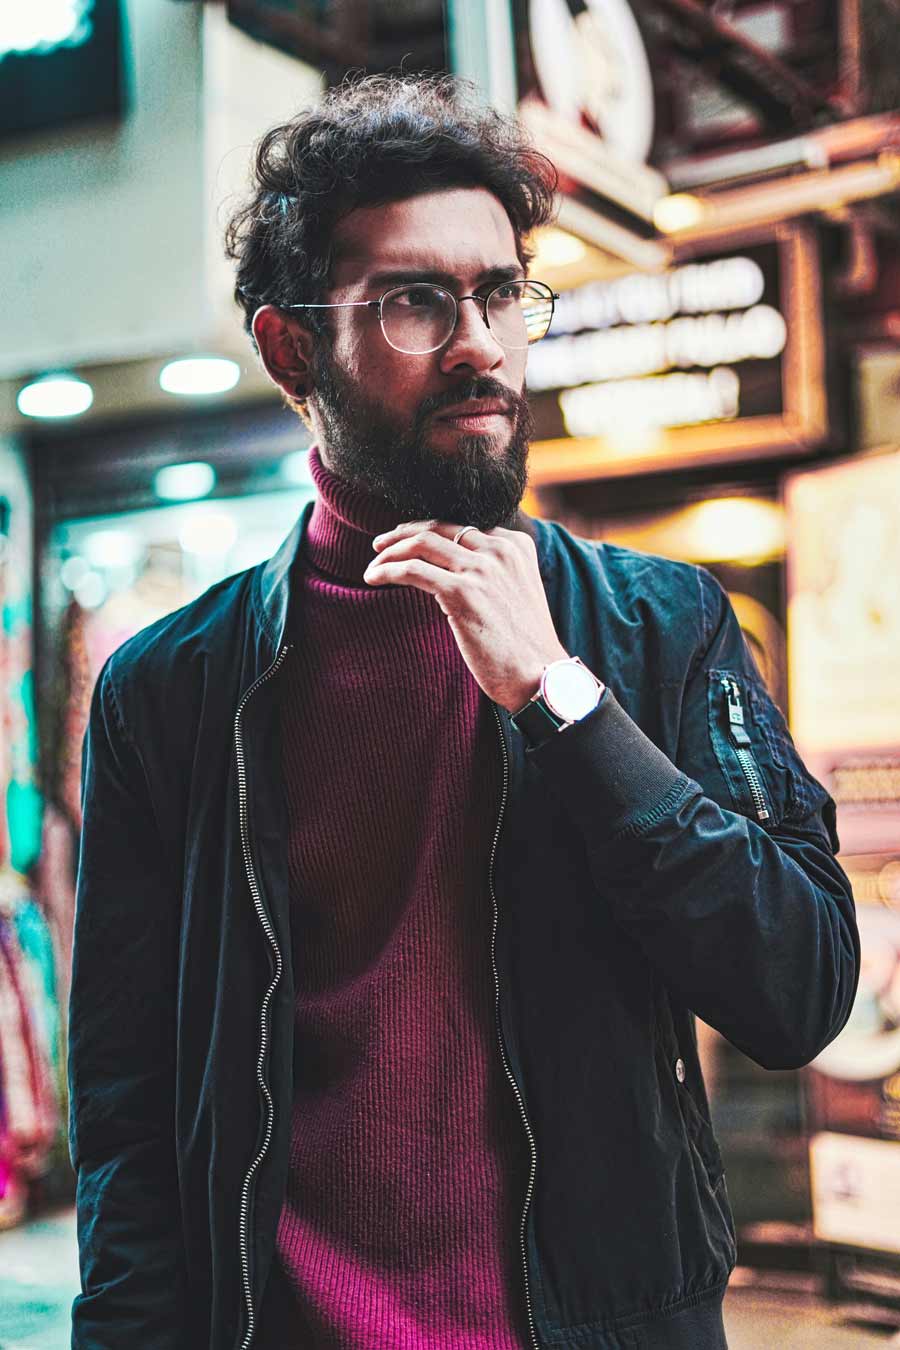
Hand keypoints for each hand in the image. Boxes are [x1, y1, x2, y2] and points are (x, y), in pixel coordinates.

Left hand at [363, 521, 568, 711]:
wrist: (540, 676)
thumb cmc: (526, 646)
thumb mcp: (518, 593)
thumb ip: (494, 574)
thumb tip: (452, 573)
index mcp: (515, 545)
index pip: (462, 526)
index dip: (430, 531)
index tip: (408, 542)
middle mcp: (499, 550)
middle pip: (439, 527)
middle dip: (403, 534)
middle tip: (381, 546)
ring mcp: (481, 569)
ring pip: (421, 544)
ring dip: (390, 552)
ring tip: (373, 566)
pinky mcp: (462, 592)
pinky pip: (412, 570)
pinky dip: (387, 571)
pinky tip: (373, 579)